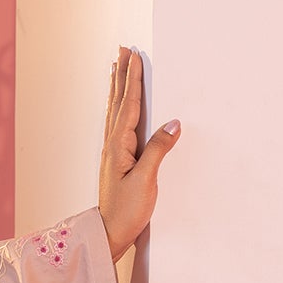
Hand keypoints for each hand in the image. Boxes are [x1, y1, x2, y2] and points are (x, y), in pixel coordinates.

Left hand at [99, 45, 179, 260]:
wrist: (109, 232)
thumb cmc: (127, 211)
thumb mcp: (146, 181)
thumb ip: (158, 151)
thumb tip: (173, 123)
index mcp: (119, 146)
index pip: (128, 105)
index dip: (133, 79)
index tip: (134, 56)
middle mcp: (112, 144)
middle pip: (117, 101)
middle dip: (121, 74)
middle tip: (122, 50)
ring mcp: (112, 151)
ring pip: (115, 110)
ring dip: (117, 86)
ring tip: (116, 66)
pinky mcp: (116, 159)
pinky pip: (117, 123)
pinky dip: (118, 106)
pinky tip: (119, 105)